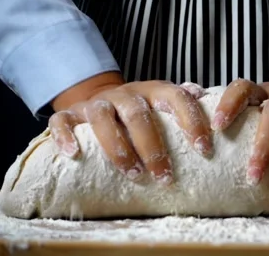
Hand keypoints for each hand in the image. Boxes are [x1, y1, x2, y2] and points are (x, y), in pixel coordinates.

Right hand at [49, 77, 211, 182]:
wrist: (100, 99)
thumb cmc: (140, 111)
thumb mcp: (162, 103)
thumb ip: (182, 101)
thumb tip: (205, 96)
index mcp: (152, 91)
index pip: (175, 98)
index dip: (191, 121)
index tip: (204, 150)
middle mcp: (124, 94)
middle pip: (137, 114)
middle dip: (152, 147)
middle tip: (164, 177)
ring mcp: (96, 102)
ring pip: (102, 118)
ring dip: (117, 148)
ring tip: (132, 174)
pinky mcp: (70, 113)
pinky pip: (62, 120)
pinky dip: (65, 136)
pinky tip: (73, 154)